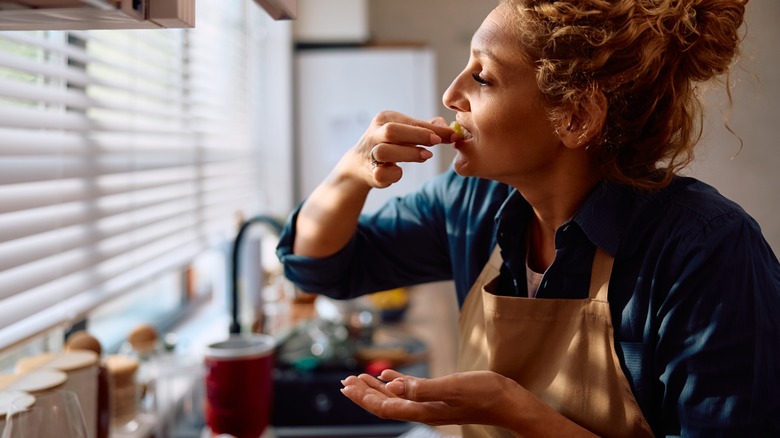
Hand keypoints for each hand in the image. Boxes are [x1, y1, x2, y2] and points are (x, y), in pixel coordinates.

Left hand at [339, 369, 520, 427]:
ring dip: (376, 389)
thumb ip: (421, 389)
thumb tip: (391, 386)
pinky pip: (411, 391)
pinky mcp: (439, 396)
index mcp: (423, 410)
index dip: (364, 397)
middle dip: (363, 394)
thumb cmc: (484, 393)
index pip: (385, 406)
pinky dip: (396, 383)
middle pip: (385, 404)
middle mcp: (423, 410)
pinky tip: (389, 375)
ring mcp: (431, 404)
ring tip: (358, 380)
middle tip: (344, 383)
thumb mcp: (452, 387)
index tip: (346, 386)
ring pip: (396, 397)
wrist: (508, 401)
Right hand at [341, 111, 454, 188]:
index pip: (411, 121)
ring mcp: (370, 153)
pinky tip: (401, 171)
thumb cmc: (390, 145)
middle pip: (393, 131)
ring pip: (386, 151)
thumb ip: (426, 128)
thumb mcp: (406, 131)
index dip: (432, 128)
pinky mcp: (371, 173)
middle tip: (437, 141)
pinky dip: (395, 174)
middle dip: (417, 135)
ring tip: (427, 155)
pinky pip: (383, 173)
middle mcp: (375, 134)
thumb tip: (448, 127)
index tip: (451, 134)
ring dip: (409, 153)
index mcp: (384, 119)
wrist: (360, 165)